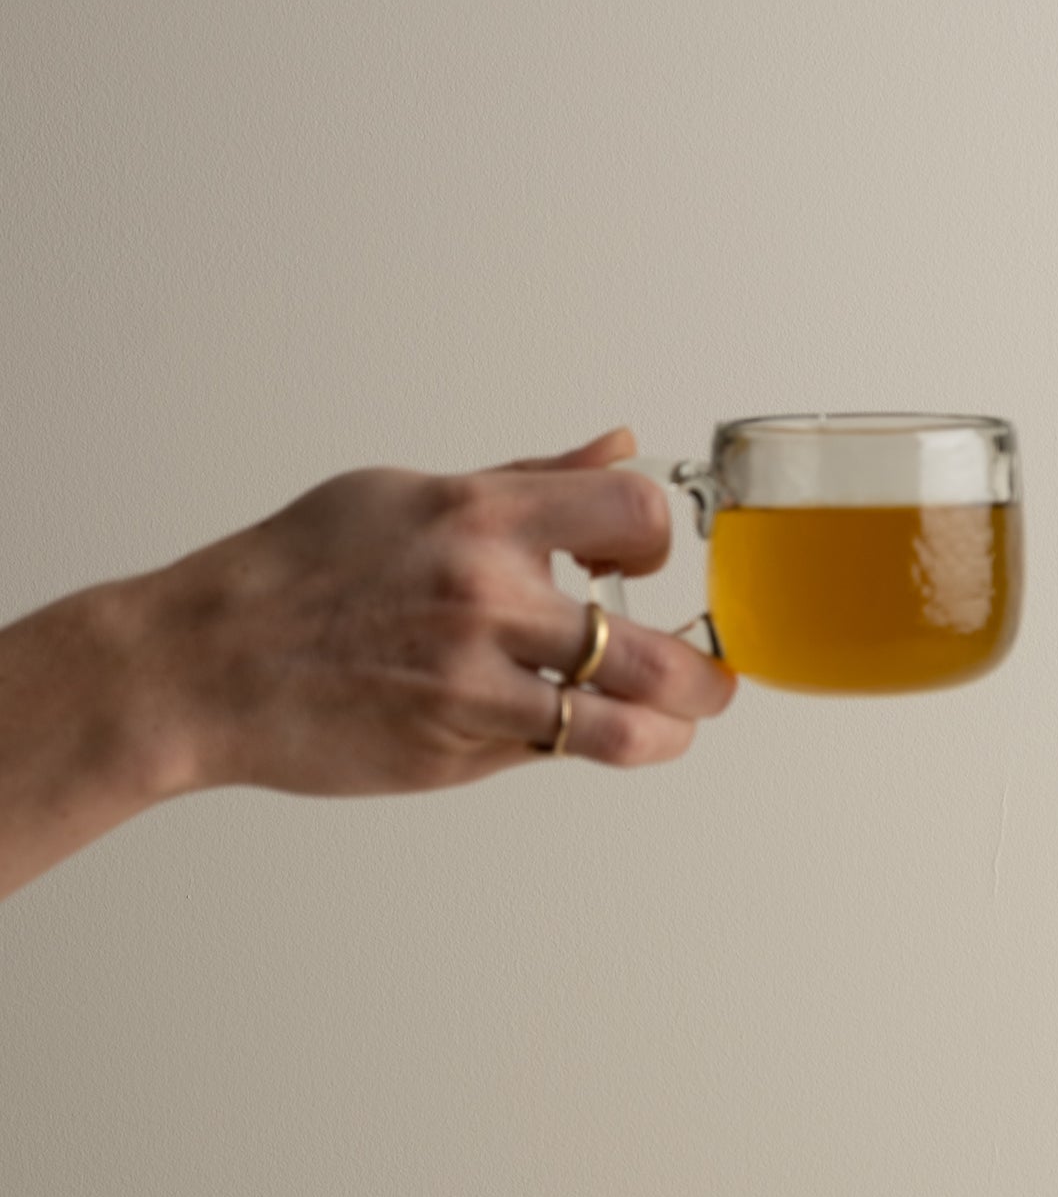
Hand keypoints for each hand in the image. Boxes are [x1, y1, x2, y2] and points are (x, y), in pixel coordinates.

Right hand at [140, 428, 736, 797]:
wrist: (205, 658)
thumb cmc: (304, 566)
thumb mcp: (411, 493)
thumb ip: (532, 477)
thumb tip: (623, 443)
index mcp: (478, 515)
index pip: (634, 510)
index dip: (662, 539)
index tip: (645, 562)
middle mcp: (484, 596)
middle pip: (654, 649)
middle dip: (706, 677)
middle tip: (712, 681)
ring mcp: (470, 683)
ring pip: (621, 727)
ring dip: (671, 732)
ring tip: (678, 725)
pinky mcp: (452, 750)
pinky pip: (552, 753)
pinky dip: (591, 747)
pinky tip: (592, 732)